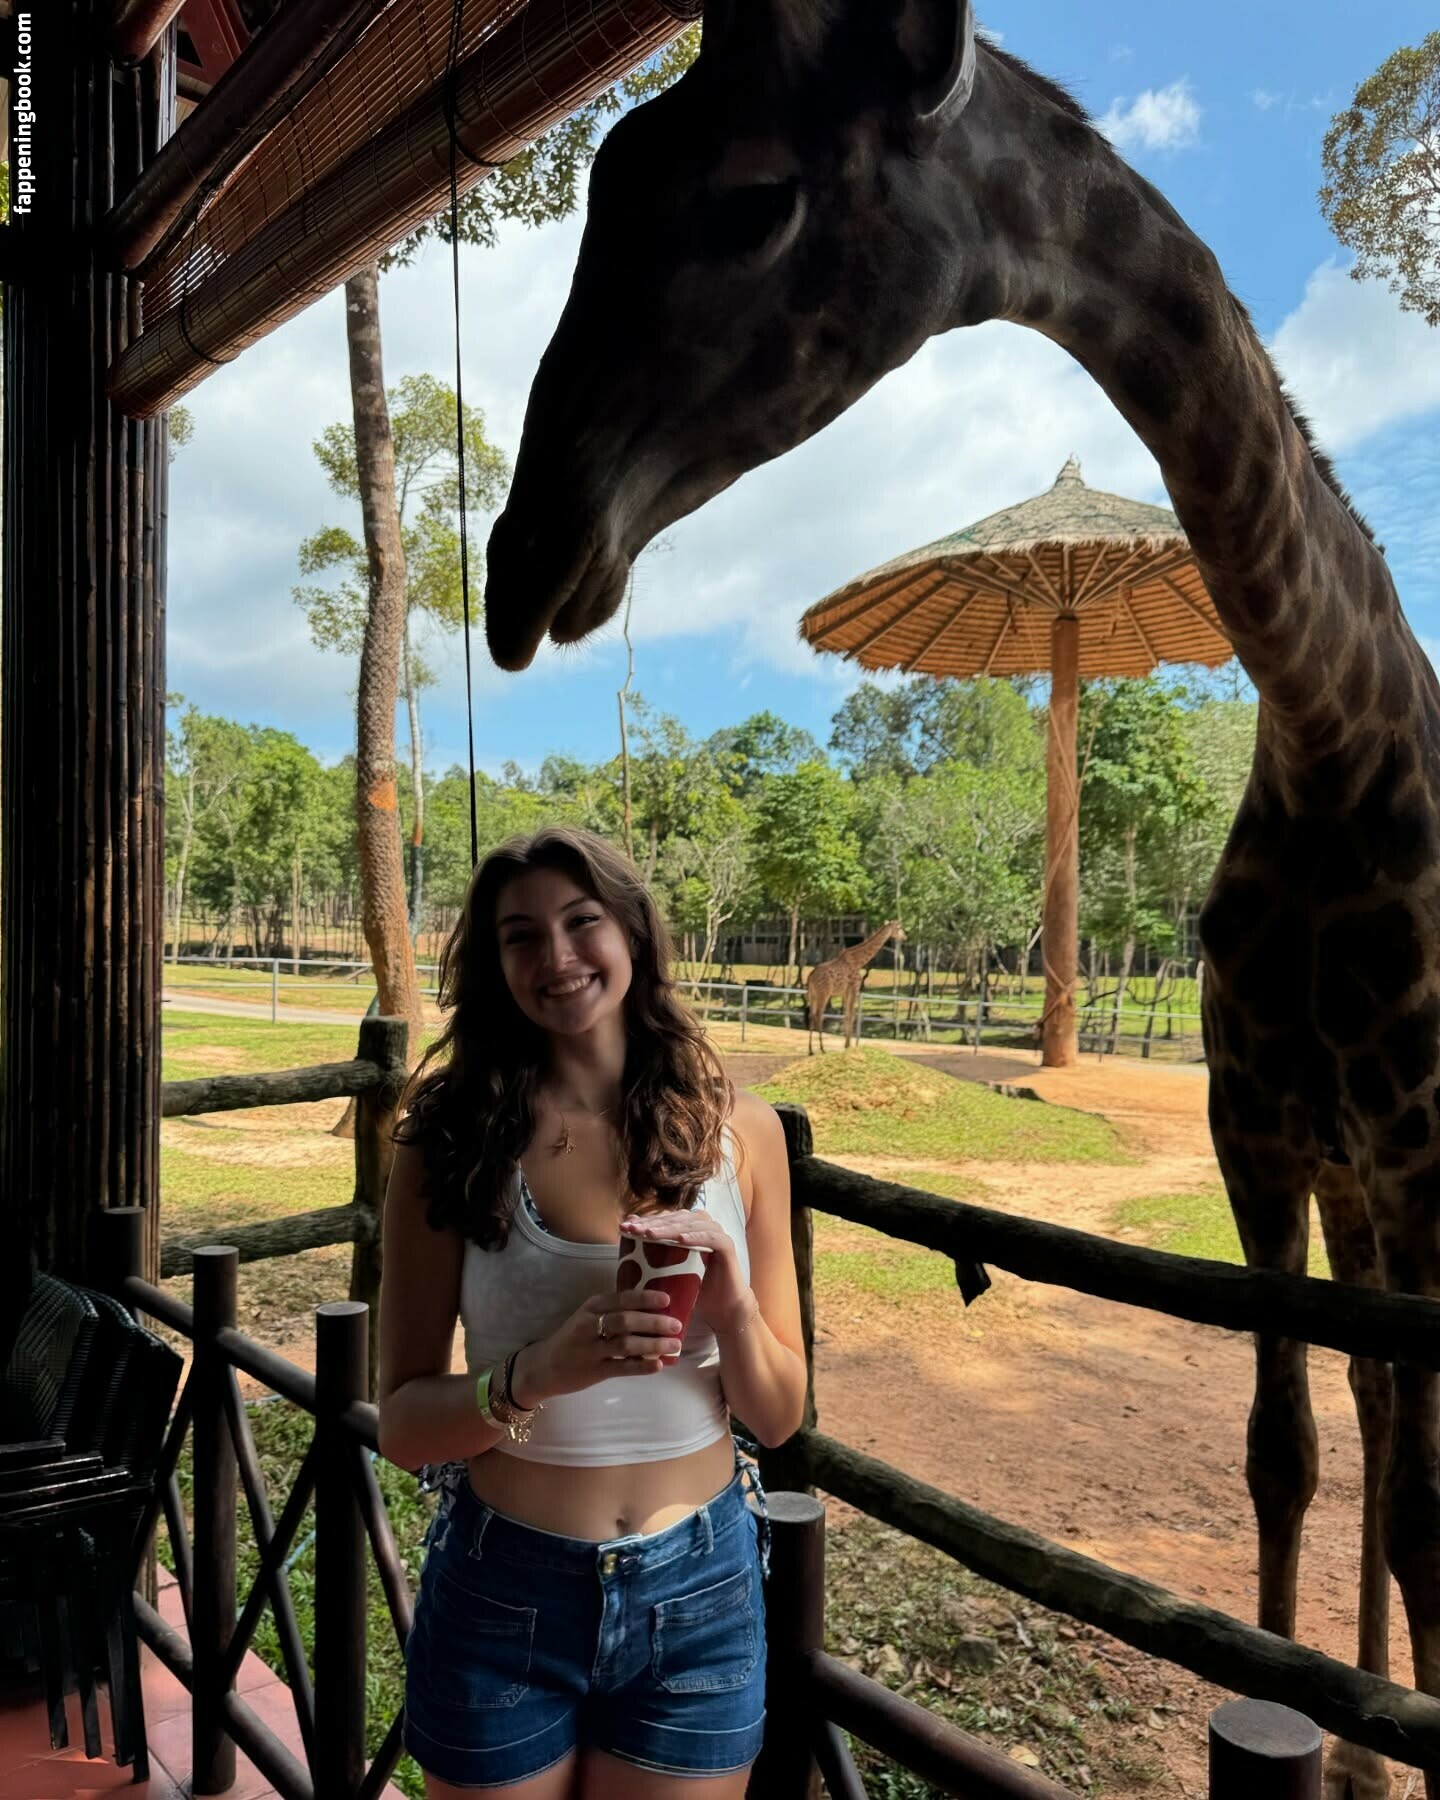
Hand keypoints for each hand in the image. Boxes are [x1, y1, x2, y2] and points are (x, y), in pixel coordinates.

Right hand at [512, 1288, 682, 1405]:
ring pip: (626, 1345)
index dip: (645, 1299)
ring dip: (653, 1345)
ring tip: (674, 1346)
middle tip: (677, 1325)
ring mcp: (591, 1349)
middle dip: (654, 1323)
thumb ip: (614, 1311)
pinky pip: (622, 1368)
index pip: (622, 1299)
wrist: (545, 1366)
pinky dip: (642, 1366)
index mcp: (592, 1307)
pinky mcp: (593, 1371)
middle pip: (626, 1321)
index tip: (667, 1299)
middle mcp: (590, 1325)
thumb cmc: (575, 1337)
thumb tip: (654, 1309)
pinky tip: (658, 1366)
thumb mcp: (588, 1316)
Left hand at [620, 1208, 756, 1335]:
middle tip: (633, 1229)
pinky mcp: (727, 1246)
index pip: (665, 1218)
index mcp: (689, 1228)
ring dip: (670, 1228)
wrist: (721, 1308)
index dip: (645, 1220)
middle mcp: (703, 1226)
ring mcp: (717, 1234)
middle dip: (652, 1223)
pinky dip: (696, 1237)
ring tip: (650, 1234)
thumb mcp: (669, 1269)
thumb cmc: (695, 1288)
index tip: (625, 1227)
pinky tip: (681, 1240)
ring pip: (691, 1224)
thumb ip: (654, 1251)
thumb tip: (630, 1231)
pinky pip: (712, 1238)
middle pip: (676, 1218)